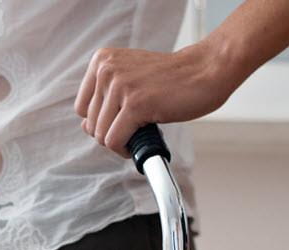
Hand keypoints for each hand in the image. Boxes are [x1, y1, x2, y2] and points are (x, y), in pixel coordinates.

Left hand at [73, 43, 244, 156]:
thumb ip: (106, 98)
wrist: (206, 70)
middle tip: (138, 129)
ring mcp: (120, 86)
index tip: (123, 122)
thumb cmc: (173, 78)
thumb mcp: (131, 79)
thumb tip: (86, 127)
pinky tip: (145, 139)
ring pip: (102, 136)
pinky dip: (128, 150)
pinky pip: (115, 141)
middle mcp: (106, 70)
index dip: (102, 122)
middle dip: (114, 134)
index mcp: (102, 61)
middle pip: (92, 125)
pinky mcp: (135, 104)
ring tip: (144, 131)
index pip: (82, 108)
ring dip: (123, 142)